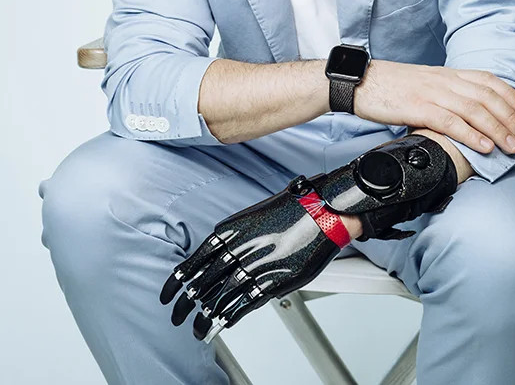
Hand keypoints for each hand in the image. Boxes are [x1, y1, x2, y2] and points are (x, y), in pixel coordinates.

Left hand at [159, 180, 344, 341]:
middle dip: (186, 303)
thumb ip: (236, 238)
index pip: (195, 260)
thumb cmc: (292, 210)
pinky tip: (223, 324)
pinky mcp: (275, 281)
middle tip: (175, 316)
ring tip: (197, 330)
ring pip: (222, 297)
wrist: (323, 212)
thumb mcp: (254, 217)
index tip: (166, 295)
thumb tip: (221, 258)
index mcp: (231, 230)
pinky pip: (246, 303)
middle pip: (204, 282)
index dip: (178, 280)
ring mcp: (257, 266)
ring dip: (207, 316)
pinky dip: (231, 316)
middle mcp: (240, 248)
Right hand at [355, 60, 514, 155]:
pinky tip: (483, 146)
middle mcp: (443, 80)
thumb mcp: (422, 84)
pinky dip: (471, 134)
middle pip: (486, 96)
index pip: (486, 79)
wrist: (359, 82)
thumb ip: (444, 93)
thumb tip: (464, 112)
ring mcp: (431, 93)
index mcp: (445, 74)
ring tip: (512, 145)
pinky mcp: (417, 107)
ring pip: (474, 109)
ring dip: (497, 129)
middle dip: (510, 117)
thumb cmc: (389, 87)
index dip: (509, 94)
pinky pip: (450, 121)